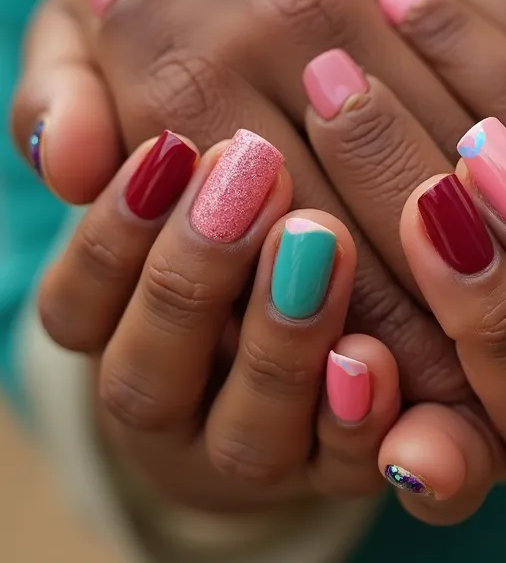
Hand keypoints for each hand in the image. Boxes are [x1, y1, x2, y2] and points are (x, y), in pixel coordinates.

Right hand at [38, 130, 404, 509]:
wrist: (306, 278)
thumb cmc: (209, 189)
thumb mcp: (147, 133)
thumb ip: (79, 110)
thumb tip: (61, 154)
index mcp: (113, 333)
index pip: (76, 308)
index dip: (114, 237)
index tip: (170, 150)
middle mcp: (172, 405)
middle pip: (148, 379)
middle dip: (196, 278)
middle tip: (256, 177)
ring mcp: (253, 443)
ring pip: (245, 436)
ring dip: (280, 339)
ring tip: (323, 239)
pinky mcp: (333, 463)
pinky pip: (339, 465)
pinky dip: (353, 419)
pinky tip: (374, 351)